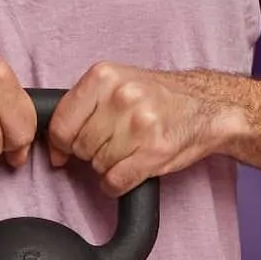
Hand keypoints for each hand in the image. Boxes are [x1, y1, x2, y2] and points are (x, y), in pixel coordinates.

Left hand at [46, 63, 239, 196]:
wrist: (207, 106)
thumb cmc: (157, 97)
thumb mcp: (116, 84)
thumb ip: (81, 108)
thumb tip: (54, 150)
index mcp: (104, 76)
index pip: (61, 124)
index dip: (62, 143)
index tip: (71, 146)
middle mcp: (121, 97)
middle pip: (80, 147)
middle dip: (92, 152)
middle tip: (114, 141)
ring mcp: (140, 124)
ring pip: (98, 166)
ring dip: (109, 166)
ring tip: (130, 149)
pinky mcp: (155, 151)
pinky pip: (115, 182)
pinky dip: (118, 184)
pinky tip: (133, 168)